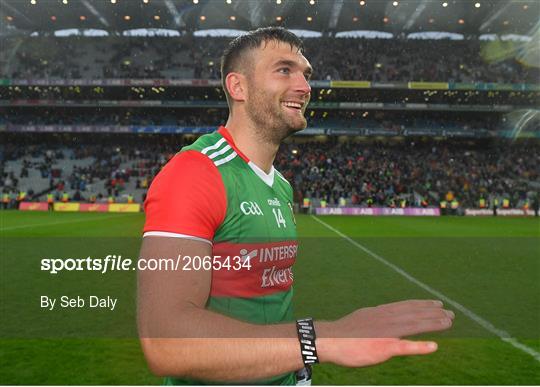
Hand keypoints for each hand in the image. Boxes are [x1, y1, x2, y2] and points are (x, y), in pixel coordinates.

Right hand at [317, 300, 453, 366]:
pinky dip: (420, 346)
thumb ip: (376, 318)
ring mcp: (385, 332)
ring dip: (433, 323)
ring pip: (414, 325)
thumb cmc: (343, 333)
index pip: (406, 306)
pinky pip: (405, 347)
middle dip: (433, 313)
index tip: (436, 303)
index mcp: (381, 313)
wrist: (328, 340)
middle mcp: (386, 319)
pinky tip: (433, 346)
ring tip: (448, 322)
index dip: (423, 304)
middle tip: (450, 313)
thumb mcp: (362, 318)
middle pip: (414, 313)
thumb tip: (384, 317)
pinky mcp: (383, 347)